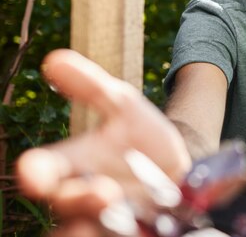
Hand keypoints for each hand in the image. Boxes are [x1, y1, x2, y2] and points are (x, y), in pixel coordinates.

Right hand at [16, 49, 192, 235]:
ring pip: (85, 232)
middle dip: (79, 199)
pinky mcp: (133, 233)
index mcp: (74, 166)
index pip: (44, 171)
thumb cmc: (142, 138)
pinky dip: (124, 234)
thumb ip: (91, 87)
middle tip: (102, 191)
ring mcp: (107, 222)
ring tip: (118, 207)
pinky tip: (138, 227)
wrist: (180, 168)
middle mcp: (83, 198)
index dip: (37, 172)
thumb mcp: (124, 106)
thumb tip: (53, 59)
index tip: (31, 170)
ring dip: (98, 223)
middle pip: (68, 206)